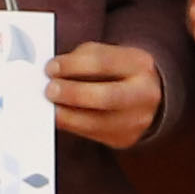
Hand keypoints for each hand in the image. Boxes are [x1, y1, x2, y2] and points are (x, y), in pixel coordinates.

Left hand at [47, 40, 166, 151]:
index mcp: (140, 64)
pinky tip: (59, 117)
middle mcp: (144, 93)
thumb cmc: (117, 72)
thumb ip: (82, 60)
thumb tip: (54, 73)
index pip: (104, 62)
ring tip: (51, 107)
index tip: (51, 68)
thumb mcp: (107, 55)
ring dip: (67, 115)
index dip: (73, 65)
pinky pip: (92, 134)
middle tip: (50, 90)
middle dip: (74, 93)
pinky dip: (71, 125)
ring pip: (97, 122)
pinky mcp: (124, 138)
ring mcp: (137, 120)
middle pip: (107, 96)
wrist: (144, 96)